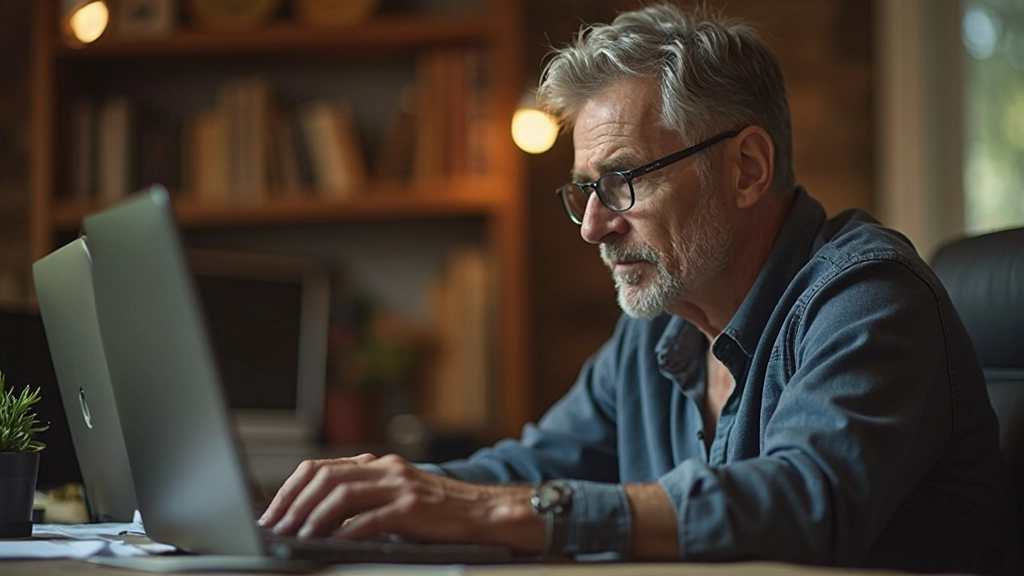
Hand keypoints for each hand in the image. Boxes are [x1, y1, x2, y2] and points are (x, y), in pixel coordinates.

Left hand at [258, 453, 543, 550]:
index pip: (321, 467)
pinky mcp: (413, 508)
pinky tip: (331, 543)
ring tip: (297, 536)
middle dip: (293, 503)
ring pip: (342, 494)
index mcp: (378, 464)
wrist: (483, 513)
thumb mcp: (395, 496)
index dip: (290, 488)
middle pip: (325, 477)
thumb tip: (315, 516)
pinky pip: (370, 518)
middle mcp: (386, 469)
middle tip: (276, 527)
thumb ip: (363, 498)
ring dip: (312, 517)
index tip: (273, 512)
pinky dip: (345, 532)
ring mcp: (400, 486)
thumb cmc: (437, 512)